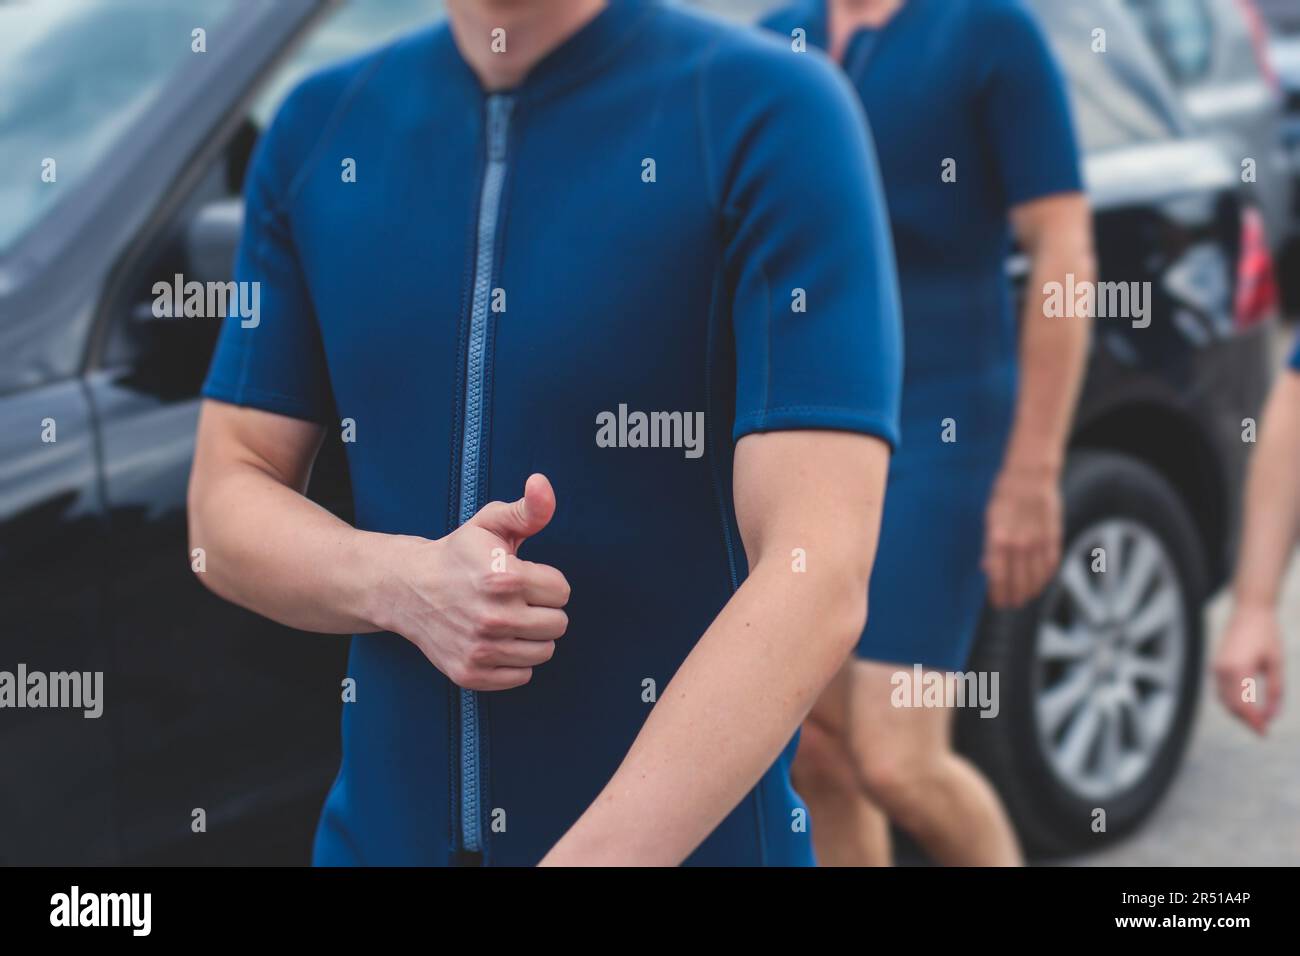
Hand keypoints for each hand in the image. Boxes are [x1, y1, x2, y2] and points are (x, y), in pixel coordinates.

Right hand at [377, 473, 569, 689]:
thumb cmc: (459, 554)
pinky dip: (514, 660)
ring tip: (507, 618)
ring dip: (531, 636)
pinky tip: (496, 639)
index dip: (546, 581)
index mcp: (503, 578)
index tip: (523, 577)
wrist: (407, 588)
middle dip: (542, 609)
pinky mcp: (470, 673)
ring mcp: (480, 649)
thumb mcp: (491, 523)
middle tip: (516, 599)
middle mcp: (493, 617)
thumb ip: (528, 508)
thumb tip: (542, 483)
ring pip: (544, 652)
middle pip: (558, 624)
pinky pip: (522, 675)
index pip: (562, 592)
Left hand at [982, 465, 1062, 608]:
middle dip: (1014, 596)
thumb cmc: (1004, 495)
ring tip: (1025, 598)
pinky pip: (1051, 563)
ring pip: (1036, 576)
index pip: (998, 576)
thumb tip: (987, 569)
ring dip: (1030, 591)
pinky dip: (1046, 576)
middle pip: (1017, 580)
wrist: (1031, 475)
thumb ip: (990, 546)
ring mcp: (1038, 540)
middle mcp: (1018, 542)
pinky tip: (1041, 582)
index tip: (997, 603)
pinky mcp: (1053, 536)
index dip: (998, 593)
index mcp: (998, 538)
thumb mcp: (989, 518)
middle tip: (1011, 604)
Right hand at [1214, 602, 1283, 734]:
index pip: (1243, 705)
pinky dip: (1232, 701)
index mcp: (1238, 670)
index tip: (1265, 733)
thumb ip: (1276, 691)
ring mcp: (1216, 668)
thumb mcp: (1276, 664)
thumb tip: (1272, 716)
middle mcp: (1222, 670)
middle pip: (1231, 706)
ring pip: (1224, 700)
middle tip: (1263, 730)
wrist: (1250, 612)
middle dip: (1247, 720)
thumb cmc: (1266, 635)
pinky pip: (1221, 690)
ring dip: (1238, 712)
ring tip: (1257, 719)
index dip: (1254, 722)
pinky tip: (1246, 705)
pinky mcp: (1216, 666)